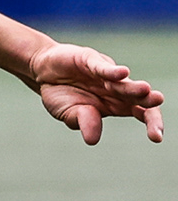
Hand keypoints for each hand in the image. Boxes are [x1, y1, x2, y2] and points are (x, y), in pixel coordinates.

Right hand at [25, 41, 164, 143]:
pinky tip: (121, 73)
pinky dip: (111, 70)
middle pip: (138, 97)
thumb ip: (82, 122)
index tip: (156, 137)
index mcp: (116, 105)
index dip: (152, 123)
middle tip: (157, 100)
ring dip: (132, 87)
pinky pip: (102, 66)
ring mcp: (104, 74)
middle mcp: (116, 89)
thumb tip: (92, 139)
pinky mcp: (90, 60)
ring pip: (122, 82)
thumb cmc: (61, 95)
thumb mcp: (69, 113)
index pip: (142, 113)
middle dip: (148, 101)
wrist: (43, 71)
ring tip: (144, 90)